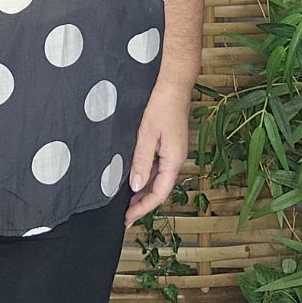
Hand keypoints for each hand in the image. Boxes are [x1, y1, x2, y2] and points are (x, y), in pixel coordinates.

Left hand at [124, 83, 190, 228]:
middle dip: (142, 204)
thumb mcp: (147, 134)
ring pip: (158, 179)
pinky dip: (146, 177)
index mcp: (173, 160)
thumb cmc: (161, 105)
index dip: (142, 208)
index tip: (127, 218)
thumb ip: (141, 161)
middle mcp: (176, 159)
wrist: (172, 84)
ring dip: (143, 191)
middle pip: (159, 189)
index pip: (158, 193)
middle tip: (125, 216)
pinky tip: (135, 178)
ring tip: (127, 202)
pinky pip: (158, 167)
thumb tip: (135, 186)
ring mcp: (173, 152)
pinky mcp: (169, 144)